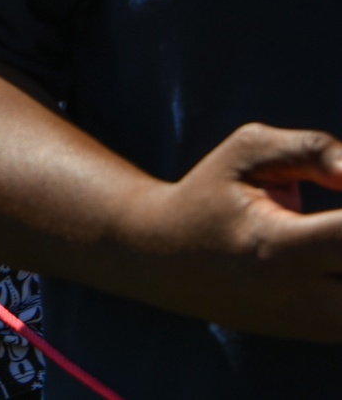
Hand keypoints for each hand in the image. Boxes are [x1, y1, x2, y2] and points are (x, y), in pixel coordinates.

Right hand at [123, 122, 341, 339]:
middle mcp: (299, 298)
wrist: (162, 259)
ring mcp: (313, 325)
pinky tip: (333, 251)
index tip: (340, 183)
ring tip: (332, 230)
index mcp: (275, 248)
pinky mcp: (322, 335)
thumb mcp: (246, 152)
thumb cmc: (209, 194)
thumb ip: (314, 150)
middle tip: (337, 219)